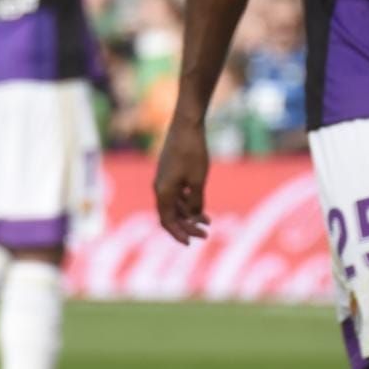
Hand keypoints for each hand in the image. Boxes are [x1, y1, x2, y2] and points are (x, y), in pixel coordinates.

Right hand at [153, 119, 211, 243]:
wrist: (186, 125)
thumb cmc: (192, 152)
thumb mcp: (198, 180)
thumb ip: (195, 201)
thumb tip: (193, 216)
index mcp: (163, 192)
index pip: (167, 221)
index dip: (178, 234)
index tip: (191, 243)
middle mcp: (160, 187)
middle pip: (171, 215)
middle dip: (187, 226)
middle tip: (206, 234)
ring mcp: (164, 179)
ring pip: (175, 204)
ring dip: (189, 215)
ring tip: (208, 221)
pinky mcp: (170, 171)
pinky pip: (177, 193)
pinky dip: (188, 201)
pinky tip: (201, 205)